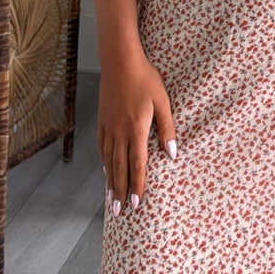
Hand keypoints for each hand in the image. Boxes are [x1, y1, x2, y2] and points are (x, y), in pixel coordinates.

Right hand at [97, 48, 177, 215]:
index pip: (137, 164)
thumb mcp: (163, 102)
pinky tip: (106, 171)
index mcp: (136, 129)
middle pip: (119, 168)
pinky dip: (104, 163)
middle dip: (120, 192)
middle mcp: (119, 132)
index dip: (137, 185)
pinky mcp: (103, 120)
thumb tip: (172, 154)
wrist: (119, 60)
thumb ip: (167, 129)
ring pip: (108, 161)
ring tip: (111, 200)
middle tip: (119, 212)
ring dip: (110, 182)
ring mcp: (108, 126)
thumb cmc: (145, 79)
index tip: (137, 204)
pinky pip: (102, 147)